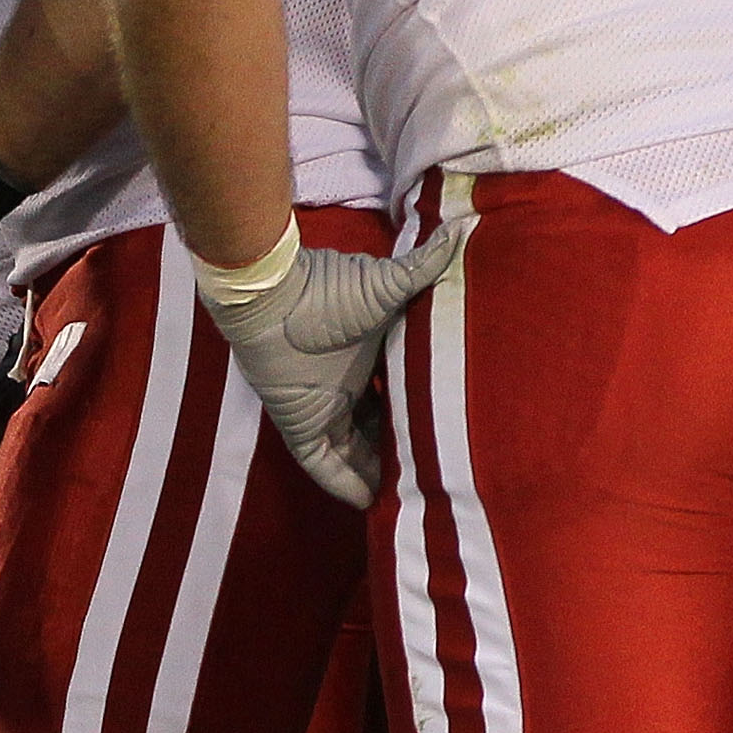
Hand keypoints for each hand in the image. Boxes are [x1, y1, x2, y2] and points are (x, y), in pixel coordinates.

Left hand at [181, 217, 465, 509]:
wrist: (271, 297)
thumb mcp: (387, 287)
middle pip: (380, 428)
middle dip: (404, 449)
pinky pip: (324, 465)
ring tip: (414, 496)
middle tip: (441, 473)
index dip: (422, 411)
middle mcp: (346, 386)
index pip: (399, 393)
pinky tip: (371, 503)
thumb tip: (462, 229)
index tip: (454, 428)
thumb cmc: (327, 290)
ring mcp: (321, 409)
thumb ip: (424, 269)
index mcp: (368, 357)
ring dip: (380, 473)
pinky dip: (345, 484)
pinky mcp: (299, 426)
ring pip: (356, 452)